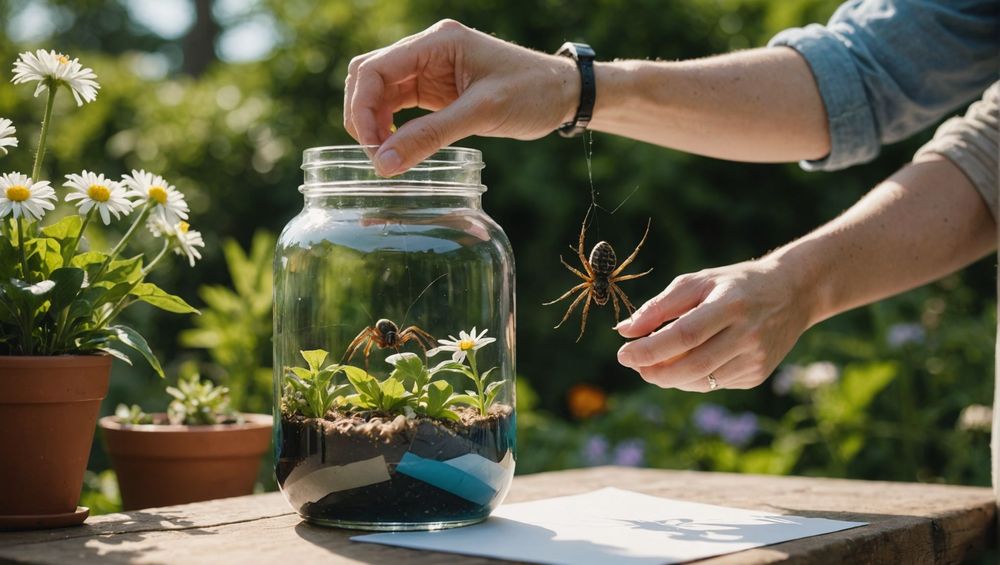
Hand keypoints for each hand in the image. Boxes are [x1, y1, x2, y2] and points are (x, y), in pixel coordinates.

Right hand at [344, 19, 578, 175]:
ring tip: (386, 157)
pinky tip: (398, 148)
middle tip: (377, 156)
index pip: (375, 68)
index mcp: (438, 41)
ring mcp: (430, 68)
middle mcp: (428, 49)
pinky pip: (400, 104)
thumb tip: (384, 163)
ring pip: (380, 92)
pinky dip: (391, 126)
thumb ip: (430, 136)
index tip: (371, 148)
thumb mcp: (482, 114)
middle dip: (363, 115)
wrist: (564, 93)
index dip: (362, 108)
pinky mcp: (437, 89)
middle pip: (369, 76)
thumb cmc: (532, 92)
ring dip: (375, 123)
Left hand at [615, 257, 813, 391]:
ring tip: (654, 364)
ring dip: (670, 377)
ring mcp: (756, 359)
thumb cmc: (734, 284)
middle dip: (655, 371)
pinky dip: (692, 377)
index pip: (684, 335)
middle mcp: (748, 334)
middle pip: (692, 365)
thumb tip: (624, 331)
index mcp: (731, 305)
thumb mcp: (698, 282)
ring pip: (701, 381)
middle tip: (634, 364)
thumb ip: (660, 306)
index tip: (623, 353)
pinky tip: (688, 362)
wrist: (793, 293)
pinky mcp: (758, 375)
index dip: (650, 349)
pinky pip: (714, 384)